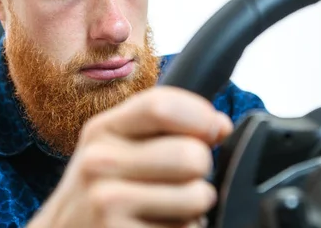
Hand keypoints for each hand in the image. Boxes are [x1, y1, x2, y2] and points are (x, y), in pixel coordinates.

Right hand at [27, 86, 232, 227]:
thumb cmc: (101, 188)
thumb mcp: (117, 146)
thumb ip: (164, 127)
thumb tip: (220, 125)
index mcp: (103, 130)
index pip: (163, 106)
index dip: (201, 117)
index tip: (212, 131)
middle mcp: (100, 163)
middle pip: (190, 155)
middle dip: (201, 171)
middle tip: (182, 180)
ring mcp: (107, 204)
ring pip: (197, 197)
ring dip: (196, 207)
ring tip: (170, 208)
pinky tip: (158, 227)